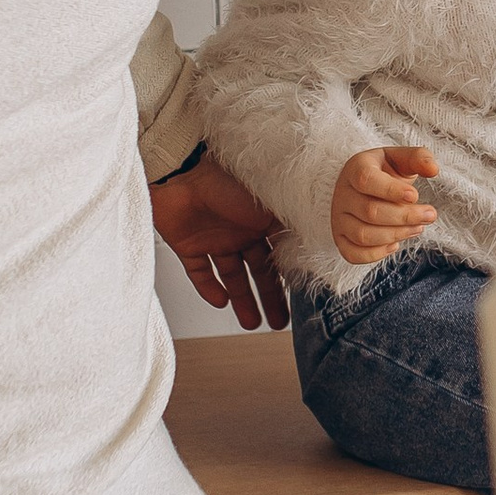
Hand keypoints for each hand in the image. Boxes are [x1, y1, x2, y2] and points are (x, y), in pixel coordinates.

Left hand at [151, 155, 289, 330]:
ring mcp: (213, 238)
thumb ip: (289, 228)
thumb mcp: (269, 205)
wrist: (180, 170)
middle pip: (257, 271)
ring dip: (242, 300)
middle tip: (279, 323)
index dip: (287, 277)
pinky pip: (199, 273)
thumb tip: (315, 246)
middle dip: (269, 298)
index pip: (278, 255)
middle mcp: (239, 230)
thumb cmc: (224, 178)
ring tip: (253, 324)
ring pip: (231, 276)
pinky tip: (221, 303)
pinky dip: (208, 289)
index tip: (300, 298)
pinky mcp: (187, 245)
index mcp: (260, 220)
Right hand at [332, 145, 439, 264]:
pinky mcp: (340, 239)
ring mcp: (338, 218)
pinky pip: (354, 254)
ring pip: (363, 235)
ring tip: (418, 228)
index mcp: (356, 168)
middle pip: (370, 212)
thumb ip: (419, 158)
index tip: (415, 196)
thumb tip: (433, 169)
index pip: (366, 180)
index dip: (391, 190)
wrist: (363, 185)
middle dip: (405, 217)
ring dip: (396, 235)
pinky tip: (395, 243)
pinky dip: (377, 254)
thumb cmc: (386, 171)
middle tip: (430, 215)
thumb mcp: (401, 159)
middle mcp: (342, 194)